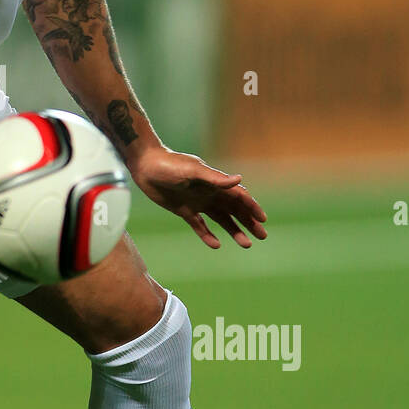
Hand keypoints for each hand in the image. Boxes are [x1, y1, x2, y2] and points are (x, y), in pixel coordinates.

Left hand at [127, 144, 266, 248]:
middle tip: (262, 235)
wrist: (145, 165)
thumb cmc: (169, 164)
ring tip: (246, 244)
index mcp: (214, 182)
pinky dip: (208, 235)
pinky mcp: (184, 210)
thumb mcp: (192, 171)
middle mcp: (209, 193)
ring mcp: (197, 202)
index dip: (252, 207)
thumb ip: (214, 178)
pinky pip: (199, 225)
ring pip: (221, 219)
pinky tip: (216, 244)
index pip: (239, 196)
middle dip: (249, 222)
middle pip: (234, 210)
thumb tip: (239, 180)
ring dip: (234, 230)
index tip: (262, 219)